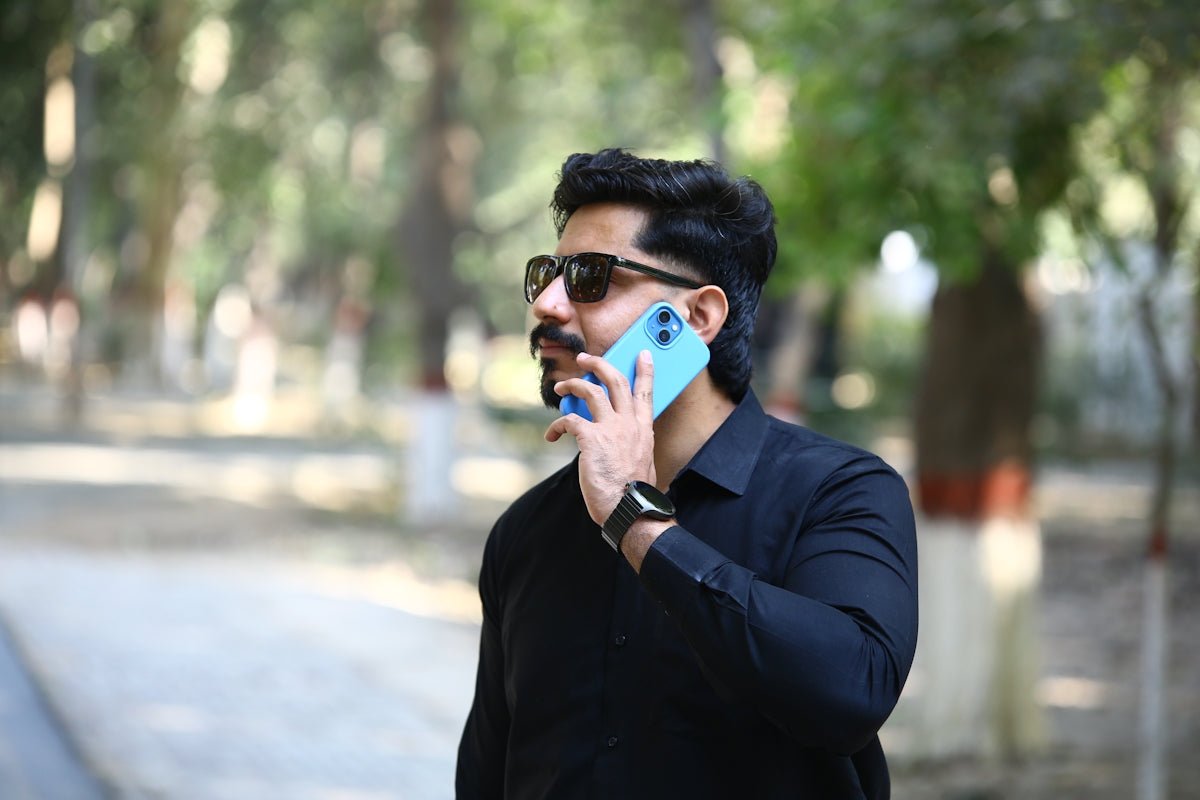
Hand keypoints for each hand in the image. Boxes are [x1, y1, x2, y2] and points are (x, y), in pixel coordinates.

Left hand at [544, 350, 656, 525]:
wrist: (629, 508)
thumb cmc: (632, 493)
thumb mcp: (640, 461)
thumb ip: (630, 444)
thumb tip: (616, 442)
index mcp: (643, 430)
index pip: (645, 392)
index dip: (644, 371)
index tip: (643, 355)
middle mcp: (629, 424)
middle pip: (615, 381)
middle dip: (598, 364)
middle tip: (585, 359)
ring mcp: (611, 429)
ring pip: (591, 391)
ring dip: (573, 385)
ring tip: (561, 388)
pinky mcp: (591, 438)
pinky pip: (569, 421)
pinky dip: (556, 425)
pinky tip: (551, 435)